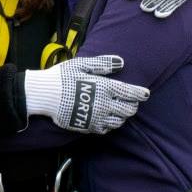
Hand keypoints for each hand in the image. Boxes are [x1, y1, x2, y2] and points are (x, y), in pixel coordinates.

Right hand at [24, 55, 148, 133]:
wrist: (45, 95)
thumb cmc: (63, 76)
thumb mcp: (82, 64)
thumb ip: (103, 64)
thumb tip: (121, 62)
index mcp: (105, 87)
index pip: (130, 93)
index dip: (140, 94)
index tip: (146, 94)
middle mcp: (104, 104)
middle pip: (128, 110)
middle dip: (133, 105)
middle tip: (131, 102)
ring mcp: (97, 117)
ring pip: (119, 121)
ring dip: (123, 116)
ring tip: (120, 110)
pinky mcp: (88, 126)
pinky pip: (106, 129)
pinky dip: (110, 124)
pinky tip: (107, 118)